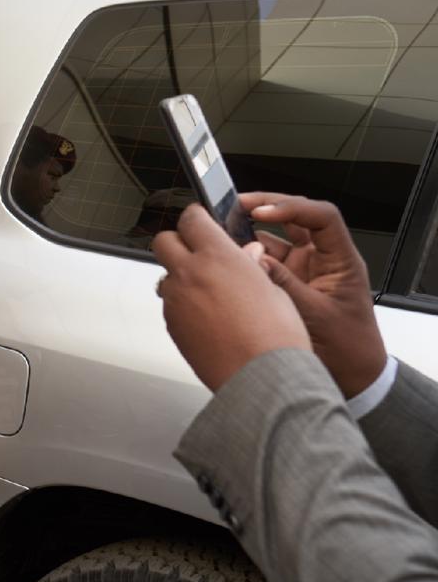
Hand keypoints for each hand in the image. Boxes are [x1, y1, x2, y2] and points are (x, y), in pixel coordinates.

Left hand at [152, 204, 310, 391]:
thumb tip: (246, 254)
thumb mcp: (274, 289)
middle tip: (198, 252)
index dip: (197, 217)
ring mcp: (176, 300)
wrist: (261, 377)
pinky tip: (208, 317)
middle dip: (178, 242)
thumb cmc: (275, 337)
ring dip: (181, 277)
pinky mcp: (171, 326)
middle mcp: (189, 274)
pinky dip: (184, 304)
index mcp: (217, 256)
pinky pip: (171, 304)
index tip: (202, 220)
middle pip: (164, 241)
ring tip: (211, 293)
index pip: (192, 219)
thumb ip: (250, 265)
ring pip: (166, 276)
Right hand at [239, 193, 386, 397]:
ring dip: (252, 232)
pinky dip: (246, 257)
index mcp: (340, 260)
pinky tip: (228, 256)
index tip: (262, 212)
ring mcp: (304, 270)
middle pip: (296, 218)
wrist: (354, 377)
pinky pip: (264, 261)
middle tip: (237, 204)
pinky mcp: (288, 284)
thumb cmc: (349, 348)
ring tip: (226, 230)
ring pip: (276, 238)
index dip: (291, 208)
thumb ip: (284, 286)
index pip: (321, 217)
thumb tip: (254, 260)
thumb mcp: (316, 315)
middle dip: (267, 207)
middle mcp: (322, 259)